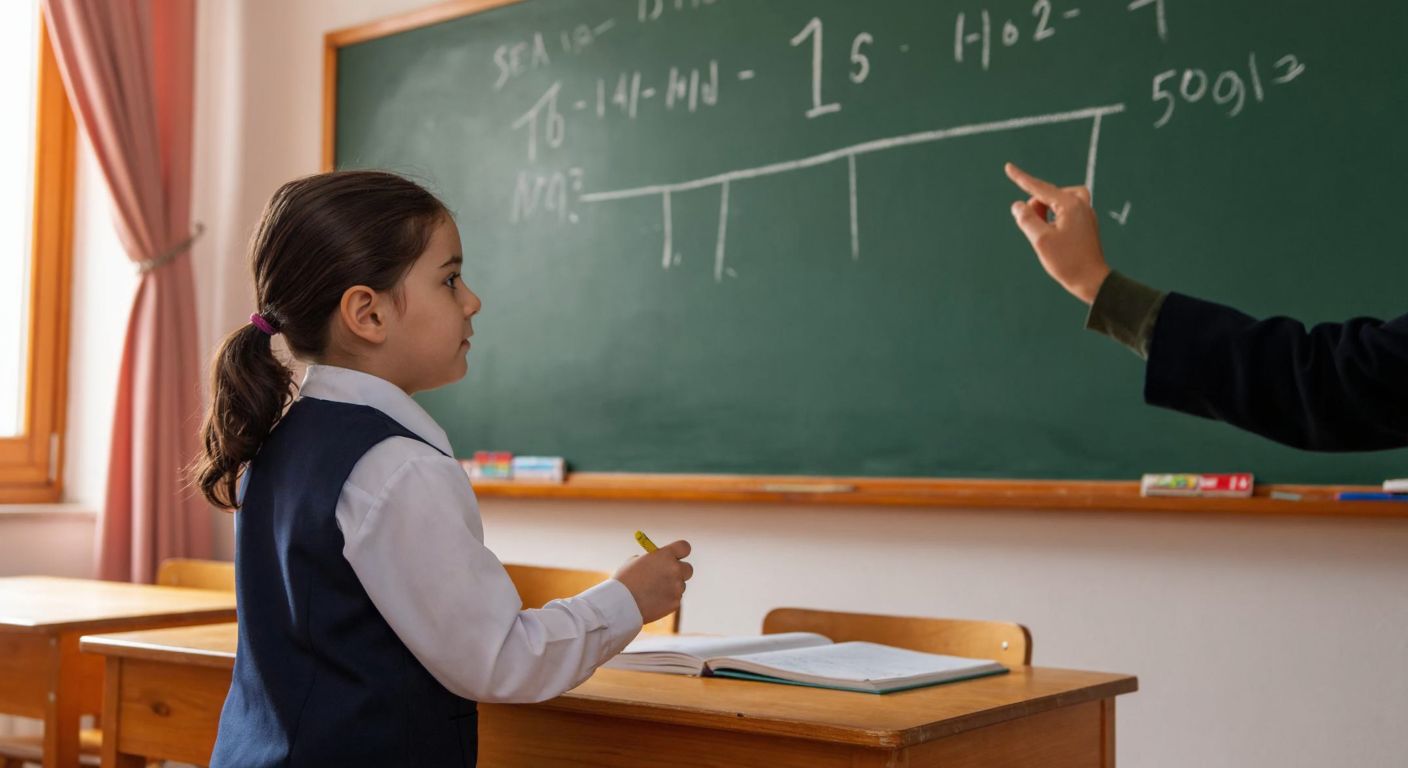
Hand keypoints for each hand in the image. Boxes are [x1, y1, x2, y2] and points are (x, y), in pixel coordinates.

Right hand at [613, 539, 692, 623]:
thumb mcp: (636, 562)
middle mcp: (675, 569)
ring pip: (680, 585)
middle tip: (668, 575)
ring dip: (671, 587)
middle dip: (680, 572)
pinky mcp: (676, 602)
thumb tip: (659, 562)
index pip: (684, 547)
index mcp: (665, 555)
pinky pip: (675, 598)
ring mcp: (676, 587)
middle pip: (688, 569)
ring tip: (652, 592)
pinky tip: (652, 601)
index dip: (681, 551)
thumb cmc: (624, 581)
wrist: (620, 604)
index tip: (677, 555)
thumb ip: (652, 560)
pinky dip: (667, 600)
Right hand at [1004, 162, 1110, 304]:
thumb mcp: (1040, 240)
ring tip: (1045, 235)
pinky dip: (1054, 218)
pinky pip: (1066, 210)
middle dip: (1036, 209)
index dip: (1021, 179)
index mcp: (1070, 204)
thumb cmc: (1067, 261)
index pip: (1039, 188)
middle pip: (1048, 195)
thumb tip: (1017, 205)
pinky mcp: (1086, 223)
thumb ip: (1026, 219)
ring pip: (1057, 202)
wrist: (1092, 280)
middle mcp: (1081, 204)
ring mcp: (1086, 213)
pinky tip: (1055, 235)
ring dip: (1045, 213)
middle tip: (1036, 233)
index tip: (1008, 167)